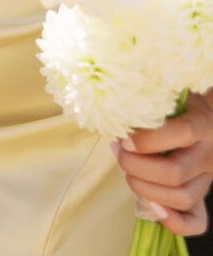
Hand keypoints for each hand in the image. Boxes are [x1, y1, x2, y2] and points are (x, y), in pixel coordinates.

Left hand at [119, 94, 212, 235]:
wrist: (203, 120)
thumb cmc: (172, 106)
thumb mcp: (165, 98)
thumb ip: (148, 106)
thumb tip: (116, 118)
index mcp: (202, 124)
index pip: (182, 133)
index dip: (149, 140)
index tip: (124, 139)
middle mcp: (209, 154)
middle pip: (174, 172)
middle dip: (136, 166)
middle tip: (120, 154)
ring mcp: (208, 178)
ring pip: (181, 196)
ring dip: (145, 189)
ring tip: (128, 173)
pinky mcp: (203, 195)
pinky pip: (196, 222)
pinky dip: (174, 222)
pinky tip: (153, 208)